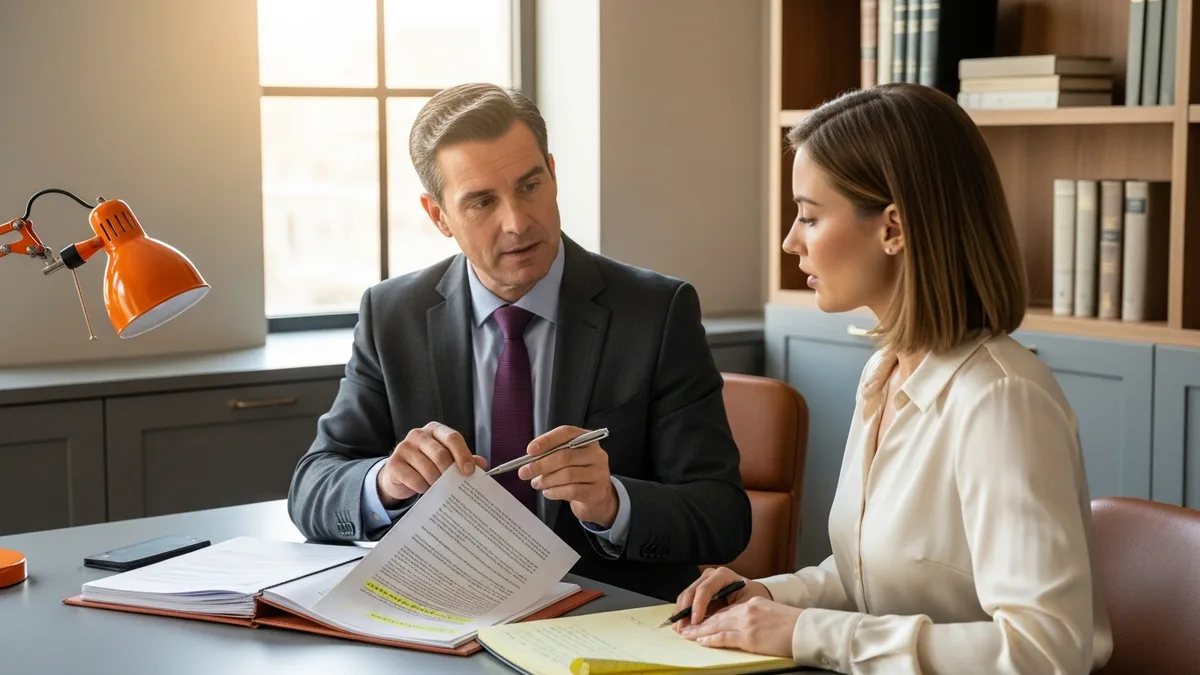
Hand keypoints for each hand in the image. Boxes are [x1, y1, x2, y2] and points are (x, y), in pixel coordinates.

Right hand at [377, 422, 486, 506]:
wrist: (400, 475)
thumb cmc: (428, 464)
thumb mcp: (447, 460)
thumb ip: (465, 460)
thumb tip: (482, 464)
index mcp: (435, 430)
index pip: (452, 438)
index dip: (463, 455)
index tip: (469, 472)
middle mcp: (418, 434)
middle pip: (440, 453)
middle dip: (450, 472)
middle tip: (455, 485)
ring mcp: (404, 447)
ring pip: (427, 468)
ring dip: (436, 482)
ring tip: (440, 488)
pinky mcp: (393, 463)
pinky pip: (414, 479)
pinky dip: (423, 487)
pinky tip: (425, 489)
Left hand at [517, 426, 617, 526]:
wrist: (597, 495)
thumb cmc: (578, 473)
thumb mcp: (568, 459)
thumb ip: (551, 454)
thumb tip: (529, 459)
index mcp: (587, 439)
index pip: (566, 433)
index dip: (546, 440)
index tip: (530, 450)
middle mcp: (596, 454)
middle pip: (565, 456)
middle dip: (541, 464)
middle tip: (525, 472)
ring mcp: (598, 473)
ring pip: (567, 475)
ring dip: (546, 480)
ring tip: (536, 483)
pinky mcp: (596, 491)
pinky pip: (571, 491)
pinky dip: (554, 492)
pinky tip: (548, 492)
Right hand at [674, 566, 772, 629]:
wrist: (753, 594)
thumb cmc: (752, 597)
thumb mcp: (744, 604)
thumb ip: (728, 611)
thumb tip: (711, 624)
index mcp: (722, 575)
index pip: (705, 589)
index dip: (698, 605)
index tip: (696, 621)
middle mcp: (710, 576)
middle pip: (691, 591)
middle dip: (685, 611)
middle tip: (683, 627)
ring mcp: (703, 582)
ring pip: (686, 596)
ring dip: (681, 613)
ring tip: (680, 628)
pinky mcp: (699, 592)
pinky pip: (687, 601)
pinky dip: (683, 613)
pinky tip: (682, 624)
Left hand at [678, 596, 801, 657]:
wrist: (806, 629)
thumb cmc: (794, 625)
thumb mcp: (771, 613)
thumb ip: (756, 615)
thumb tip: (746, 625)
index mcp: (752, 603)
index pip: (726, 609)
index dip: (710, 615)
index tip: (700, 620)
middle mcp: (747, 610)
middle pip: (717, 616)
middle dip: (700, 622)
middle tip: (686, 627)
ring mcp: (747, 623)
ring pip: (716, 625)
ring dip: (700, 631)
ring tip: (688, 634)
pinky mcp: (749, 637)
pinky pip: (724, 637)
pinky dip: (710, 639)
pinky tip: (701, 641)